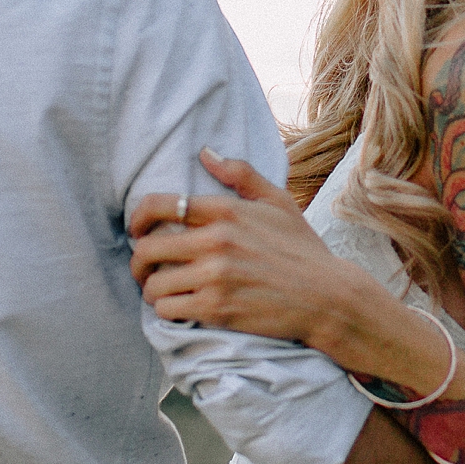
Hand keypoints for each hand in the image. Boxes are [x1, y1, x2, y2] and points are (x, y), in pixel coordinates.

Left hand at [130, 149, 382, 346]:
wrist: (327, 297)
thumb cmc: (302, 249)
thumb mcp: (278, 202)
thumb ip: (240, 174)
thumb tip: (205, 153)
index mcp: (226, 211)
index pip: (159, 205)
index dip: (137, 218)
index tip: (137, 231)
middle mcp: (216, 241)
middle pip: (146, 248)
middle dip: (138, 261)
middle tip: (145, 269)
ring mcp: (215, 277)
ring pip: (154, 284)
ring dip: (152, 290)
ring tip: (162, 292)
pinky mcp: (217, 309)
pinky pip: (168, 309)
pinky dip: (167, 311)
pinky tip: (179, 308)